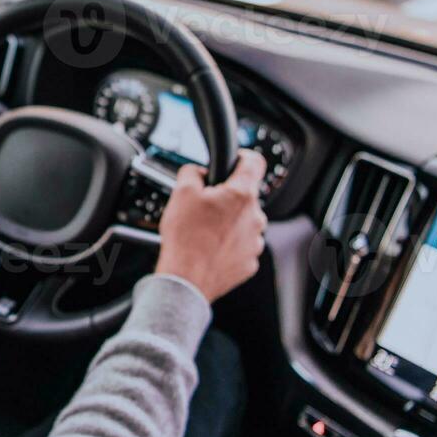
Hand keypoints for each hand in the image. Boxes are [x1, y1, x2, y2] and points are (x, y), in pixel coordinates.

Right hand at [154, 150, 267, 302]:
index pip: (255, 162)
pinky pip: (241, 244)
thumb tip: (198, 172)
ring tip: (205, 231)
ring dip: (228, 222)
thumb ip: (192, 172)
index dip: (243, 157)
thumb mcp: (181, 192)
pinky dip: (228, 243)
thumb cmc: (186, 238)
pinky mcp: (250, 261)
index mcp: (241, 195)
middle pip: (245, 196)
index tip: (235, 161)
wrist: (186, 279)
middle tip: (203, 206)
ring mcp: (255, 241)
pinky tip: (210, 247)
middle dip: (226, 197)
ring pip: (244, 222)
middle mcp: (255, 217)